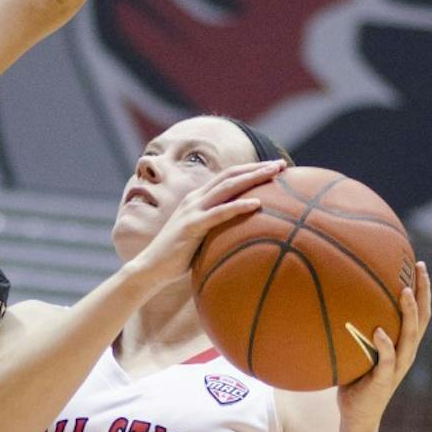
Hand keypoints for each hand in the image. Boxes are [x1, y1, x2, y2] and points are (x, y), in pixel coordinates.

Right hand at [128, 160, 286, 289]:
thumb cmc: (177, 257)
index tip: (273, 167)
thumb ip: (216, 230)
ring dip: (253, 177)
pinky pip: (220, 213)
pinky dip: (239, 206)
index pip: (227, 177)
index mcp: (197, 199)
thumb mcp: (200, 238)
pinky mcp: (192, 226)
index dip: (250, 169)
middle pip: (231, 175)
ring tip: (275, 173)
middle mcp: (195, 199)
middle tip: (281, 164)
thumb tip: (240, 237)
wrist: (150, 268)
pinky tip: (258, 203)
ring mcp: (193, 210)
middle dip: (257, 167)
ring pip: (228, 187)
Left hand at [337, 262, 431, 429]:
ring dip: (409, 313)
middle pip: (423, 318)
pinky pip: (387, 360)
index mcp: (403, 345)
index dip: (422, 289)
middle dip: (423, 291)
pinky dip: (385, 345)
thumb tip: (335, 299)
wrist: (357, 416)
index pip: (419, 313)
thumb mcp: (358, 350)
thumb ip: (356, 329)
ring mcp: (397, 367)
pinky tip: (379, 331)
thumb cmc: (354, 380)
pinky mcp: (384, 380)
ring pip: (410, 336)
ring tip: (404, 291)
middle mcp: (406, 353)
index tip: (417, 264)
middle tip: (419, 268)